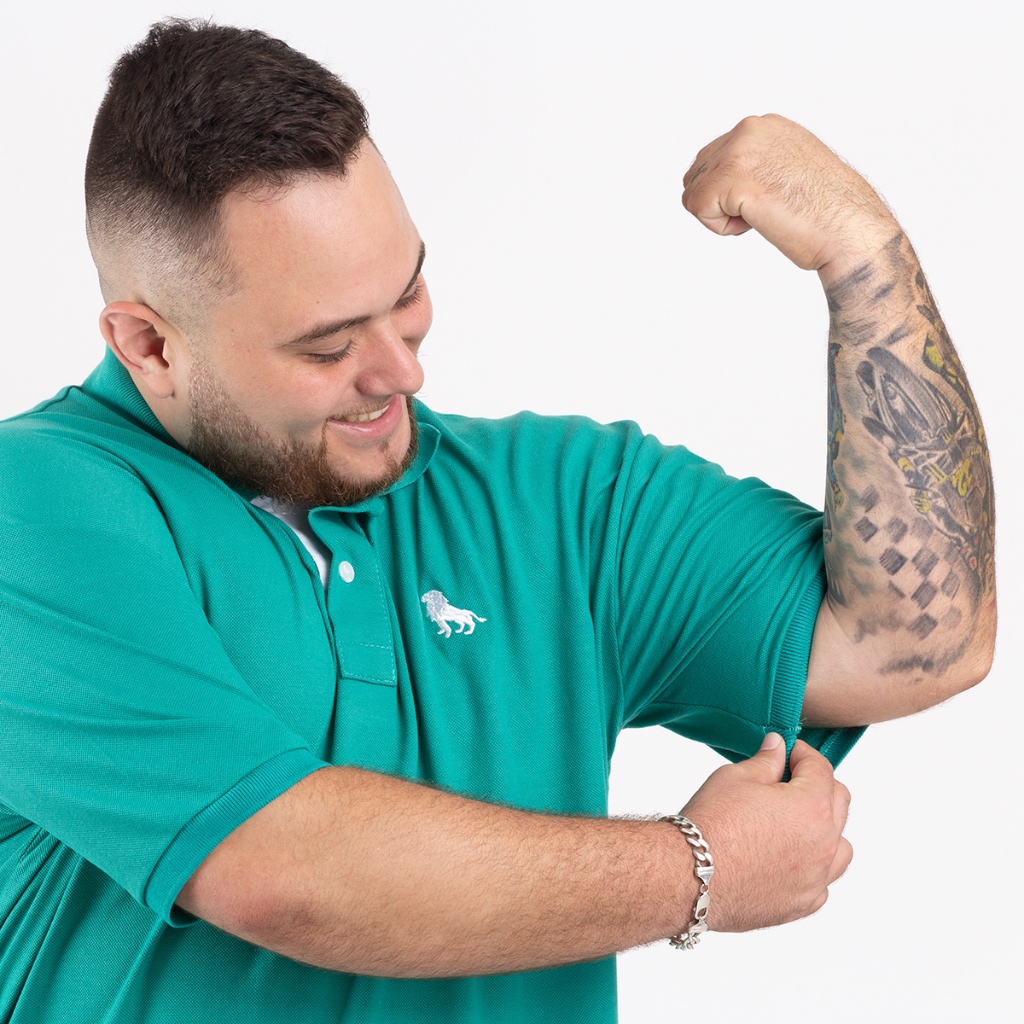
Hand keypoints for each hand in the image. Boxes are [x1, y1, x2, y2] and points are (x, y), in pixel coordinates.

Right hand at [679, 734, 851, 931]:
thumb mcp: (736, 777)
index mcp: (813, 806)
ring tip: (794, 822)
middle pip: (839, 803)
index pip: (821, 768)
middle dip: (817, 785)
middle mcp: (824, 844)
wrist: (690, 875)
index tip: (787, 752)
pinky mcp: (802, 905)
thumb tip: (777, 748)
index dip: (802, 754)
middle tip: (789, 780)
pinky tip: (785, 857)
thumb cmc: (712, 825)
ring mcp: (816, 879)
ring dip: (824, 829)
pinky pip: (822, 882)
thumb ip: (766, 761)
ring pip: (840, 847)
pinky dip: (811, 866)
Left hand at [681, 114, 897, 275]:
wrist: (850, 230)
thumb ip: (753, 165)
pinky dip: (722, 228)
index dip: (728, 194)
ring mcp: (740, 149)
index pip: (710, 160)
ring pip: (694, 193)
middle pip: (695, 176)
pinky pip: (698, 209)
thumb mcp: (785, 172)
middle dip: (721, 203)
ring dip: (723, 216)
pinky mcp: (733, 176)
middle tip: (766, 210)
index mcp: (763, 126)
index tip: (768, 199)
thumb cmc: (826, 213)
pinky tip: (756, 223)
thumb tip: (716, 180)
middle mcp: (750, 129)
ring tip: (764, 215)